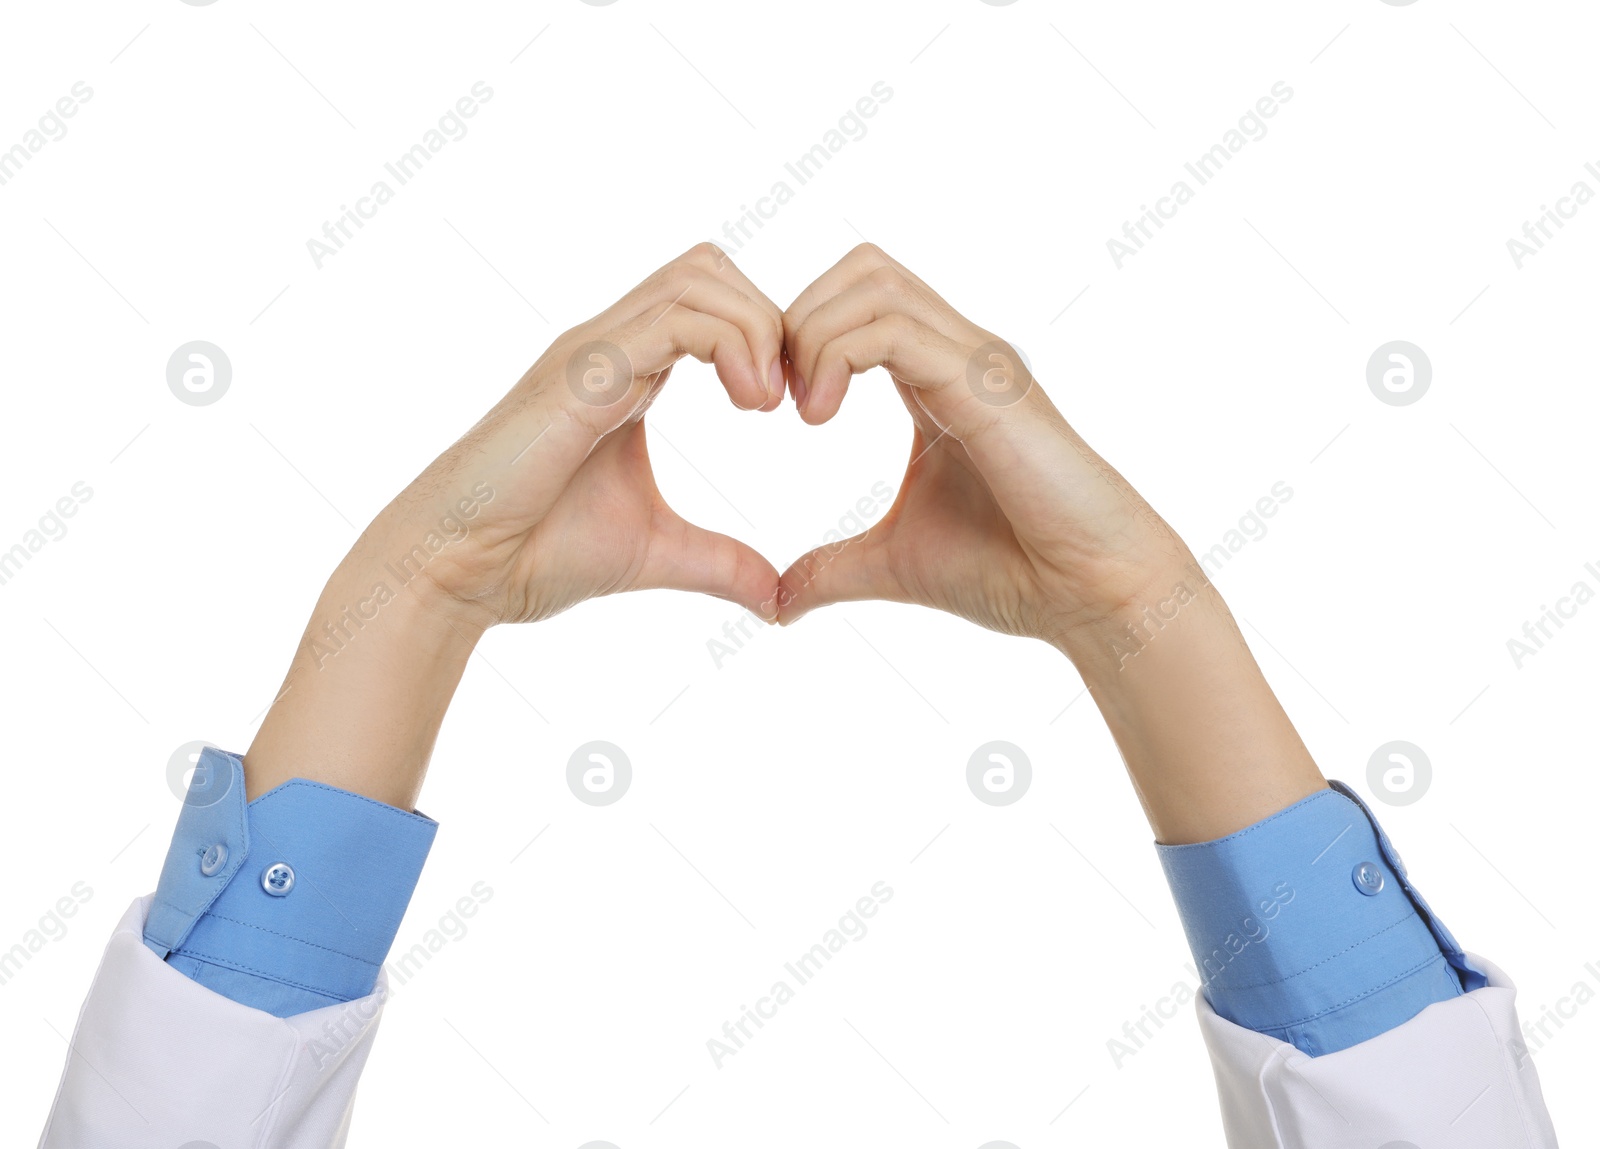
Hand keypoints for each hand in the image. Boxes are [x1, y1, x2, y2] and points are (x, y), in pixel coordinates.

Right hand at [384, 243, 788, 626]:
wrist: (459, 571)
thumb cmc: (536, 554)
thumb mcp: (656, 553)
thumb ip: (719, 563)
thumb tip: (776, 599)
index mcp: (628, 371)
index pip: (713, 303)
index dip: (769, 340)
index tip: (795, 410)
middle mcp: (611, 346)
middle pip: (711, 268)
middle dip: (771, 320)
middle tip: (793, 399)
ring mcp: (593, 351)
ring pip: (699, 276)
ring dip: (756, 328)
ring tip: (770, 404)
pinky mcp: (584, 371)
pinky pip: (676, 319)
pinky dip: (732, 345)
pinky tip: (749, 406)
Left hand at [777, 244, 1188, 650]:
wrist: (1091, 595)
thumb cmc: (1013, 571)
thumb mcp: (894, 563)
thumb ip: (832, 569)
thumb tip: (776, 605)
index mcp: (937, 377)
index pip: (856, 300)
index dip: (798, 337)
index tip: (768, 407)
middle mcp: (960, 353)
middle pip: (862, 269)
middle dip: (798, 318)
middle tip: (773, 399)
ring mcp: (977, 361)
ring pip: (873, 282)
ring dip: (812, 334)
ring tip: (798, 410)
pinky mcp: (985, 385)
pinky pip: (893, 330)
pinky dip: (837, 356)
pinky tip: (818, 417)